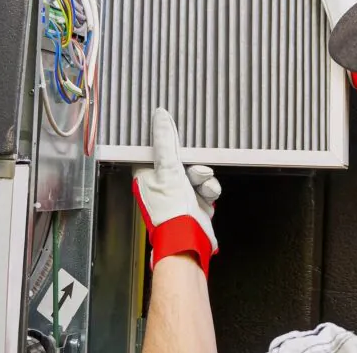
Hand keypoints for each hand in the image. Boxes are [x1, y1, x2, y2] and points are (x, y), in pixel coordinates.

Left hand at [133, 109, 220, 276]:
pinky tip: (208, 197)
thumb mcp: (168, 169)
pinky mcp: (195, 205)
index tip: (176, 136)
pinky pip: (206, 188)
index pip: (155, 152)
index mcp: (146, 177)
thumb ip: (165, 141)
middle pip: (180, 162)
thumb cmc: (170, 210)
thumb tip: (160, 115)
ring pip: (196, 174)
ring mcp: (179, 196)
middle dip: (193, 164)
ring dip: (203, 178)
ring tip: (203, 185)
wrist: (189, 241)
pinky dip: (209, 191)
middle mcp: (161, 186)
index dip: (166, 143)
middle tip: (194, 168)